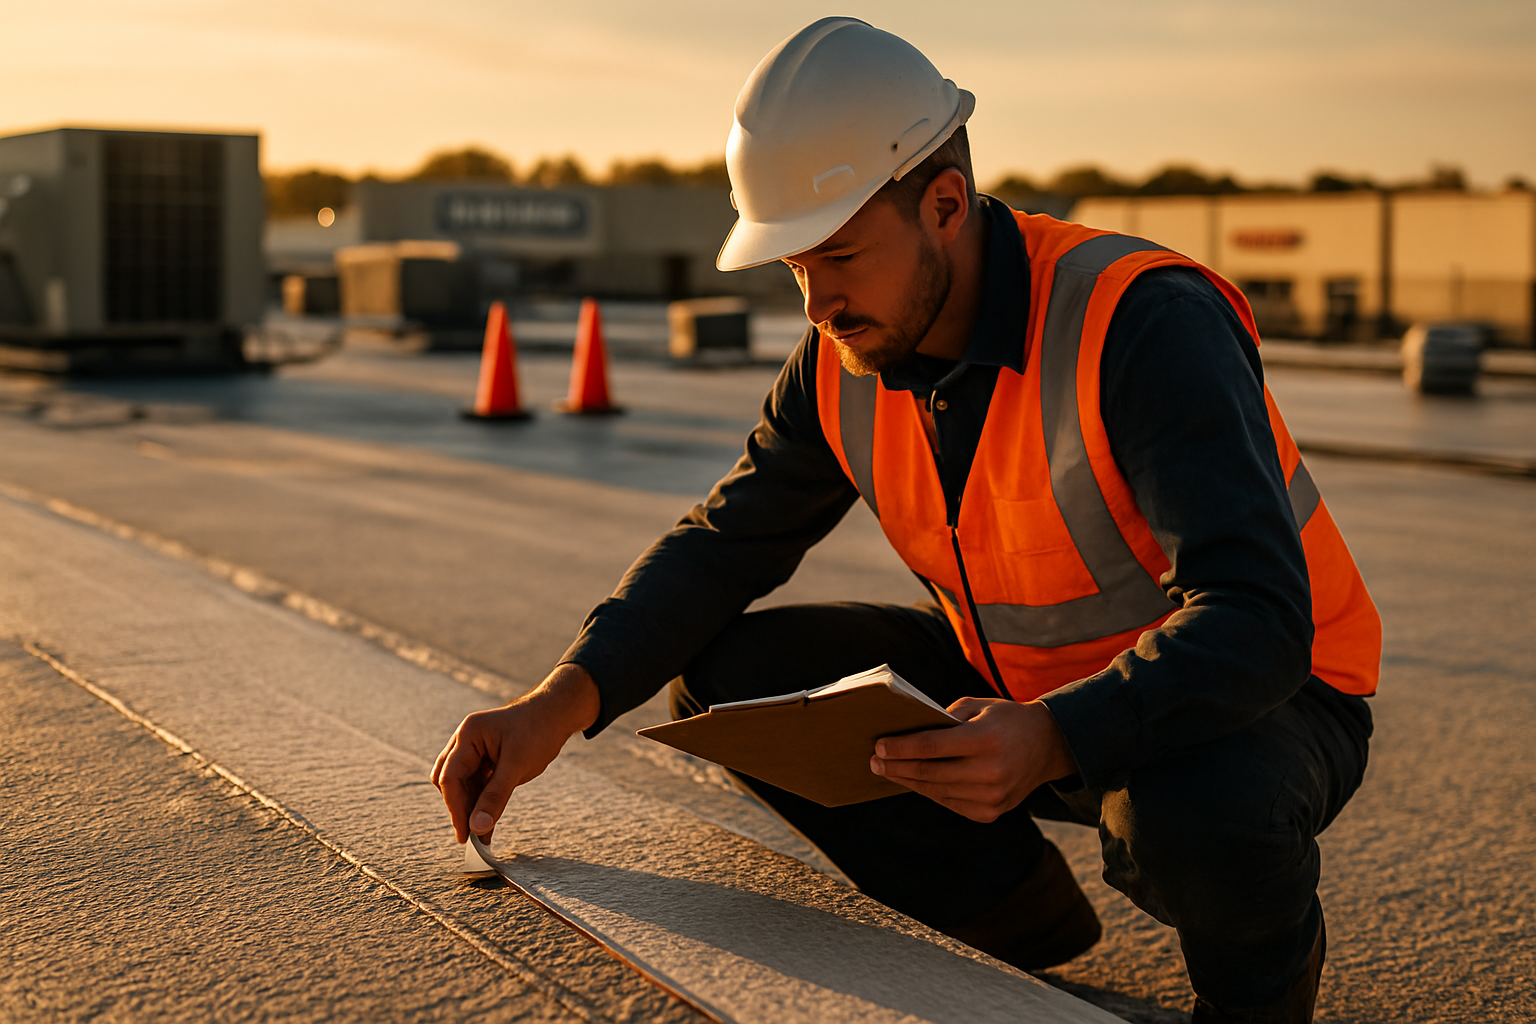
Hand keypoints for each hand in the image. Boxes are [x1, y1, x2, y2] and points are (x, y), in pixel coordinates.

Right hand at [431, 663, 600, 843]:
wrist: (558, 713)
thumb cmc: (538, 730)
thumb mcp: (517, 765)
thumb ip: (495, 797)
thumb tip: (477, 828)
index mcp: (468, 734)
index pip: (450, 777)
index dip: (456, 808)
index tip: (465, 835)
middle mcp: (465, 740)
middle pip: (449, 781)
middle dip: (459, 807)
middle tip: (471, 836)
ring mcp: (474, 749)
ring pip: (462, 785)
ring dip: (470, 807)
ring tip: (481, 835)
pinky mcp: (485, 758)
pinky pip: (476, 783)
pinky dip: (481, 801)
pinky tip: (488, 820)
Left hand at [870, 698, 1076, 822]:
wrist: (1049, 746)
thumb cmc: (1006, 720)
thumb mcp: (978, 706)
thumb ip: (944, 718)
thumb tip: (906, 735)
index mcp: (985, 739)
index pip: (932, 746)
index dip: (901, 747)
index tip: (879, 746)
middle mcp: (989, 771)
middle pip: (929, 773)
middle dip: (896, 767)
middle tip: (874, 761)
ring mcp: (991, 796)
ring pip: (936, 791)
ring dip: (908, 781)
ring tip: (888, 771)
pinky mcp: (990, 812)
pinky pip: (949, 803)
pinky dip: (930, 792)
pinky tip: (914, 781)